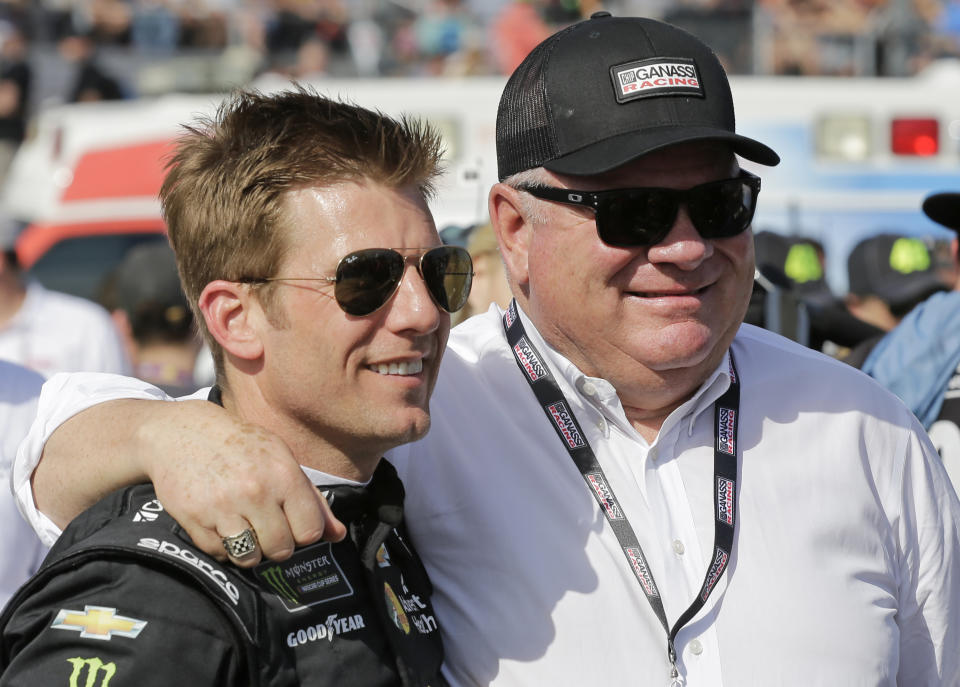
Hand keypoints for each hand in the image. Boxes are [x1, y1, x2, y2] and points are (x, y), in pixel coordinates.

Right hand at [139, 401, 346, 566]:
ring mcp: (223, 507)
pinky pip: (219, 553)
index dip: (304, 533)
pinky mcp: (194, 519)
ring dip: (250, 550)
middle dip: (277, 544)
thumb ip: (312, 500)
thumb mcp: (281, 460)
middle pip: (281, 549)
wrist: (181, 433)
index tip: (294, 525)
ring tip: (245, 528)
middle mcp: (255, 492)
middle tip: (266, 526)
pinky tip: (221, 524)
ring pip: (250, 558)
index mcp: (283, 475)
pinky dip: (223, 546)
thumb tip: (338, 535)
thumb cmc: (241, 446)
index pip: (310, 530)